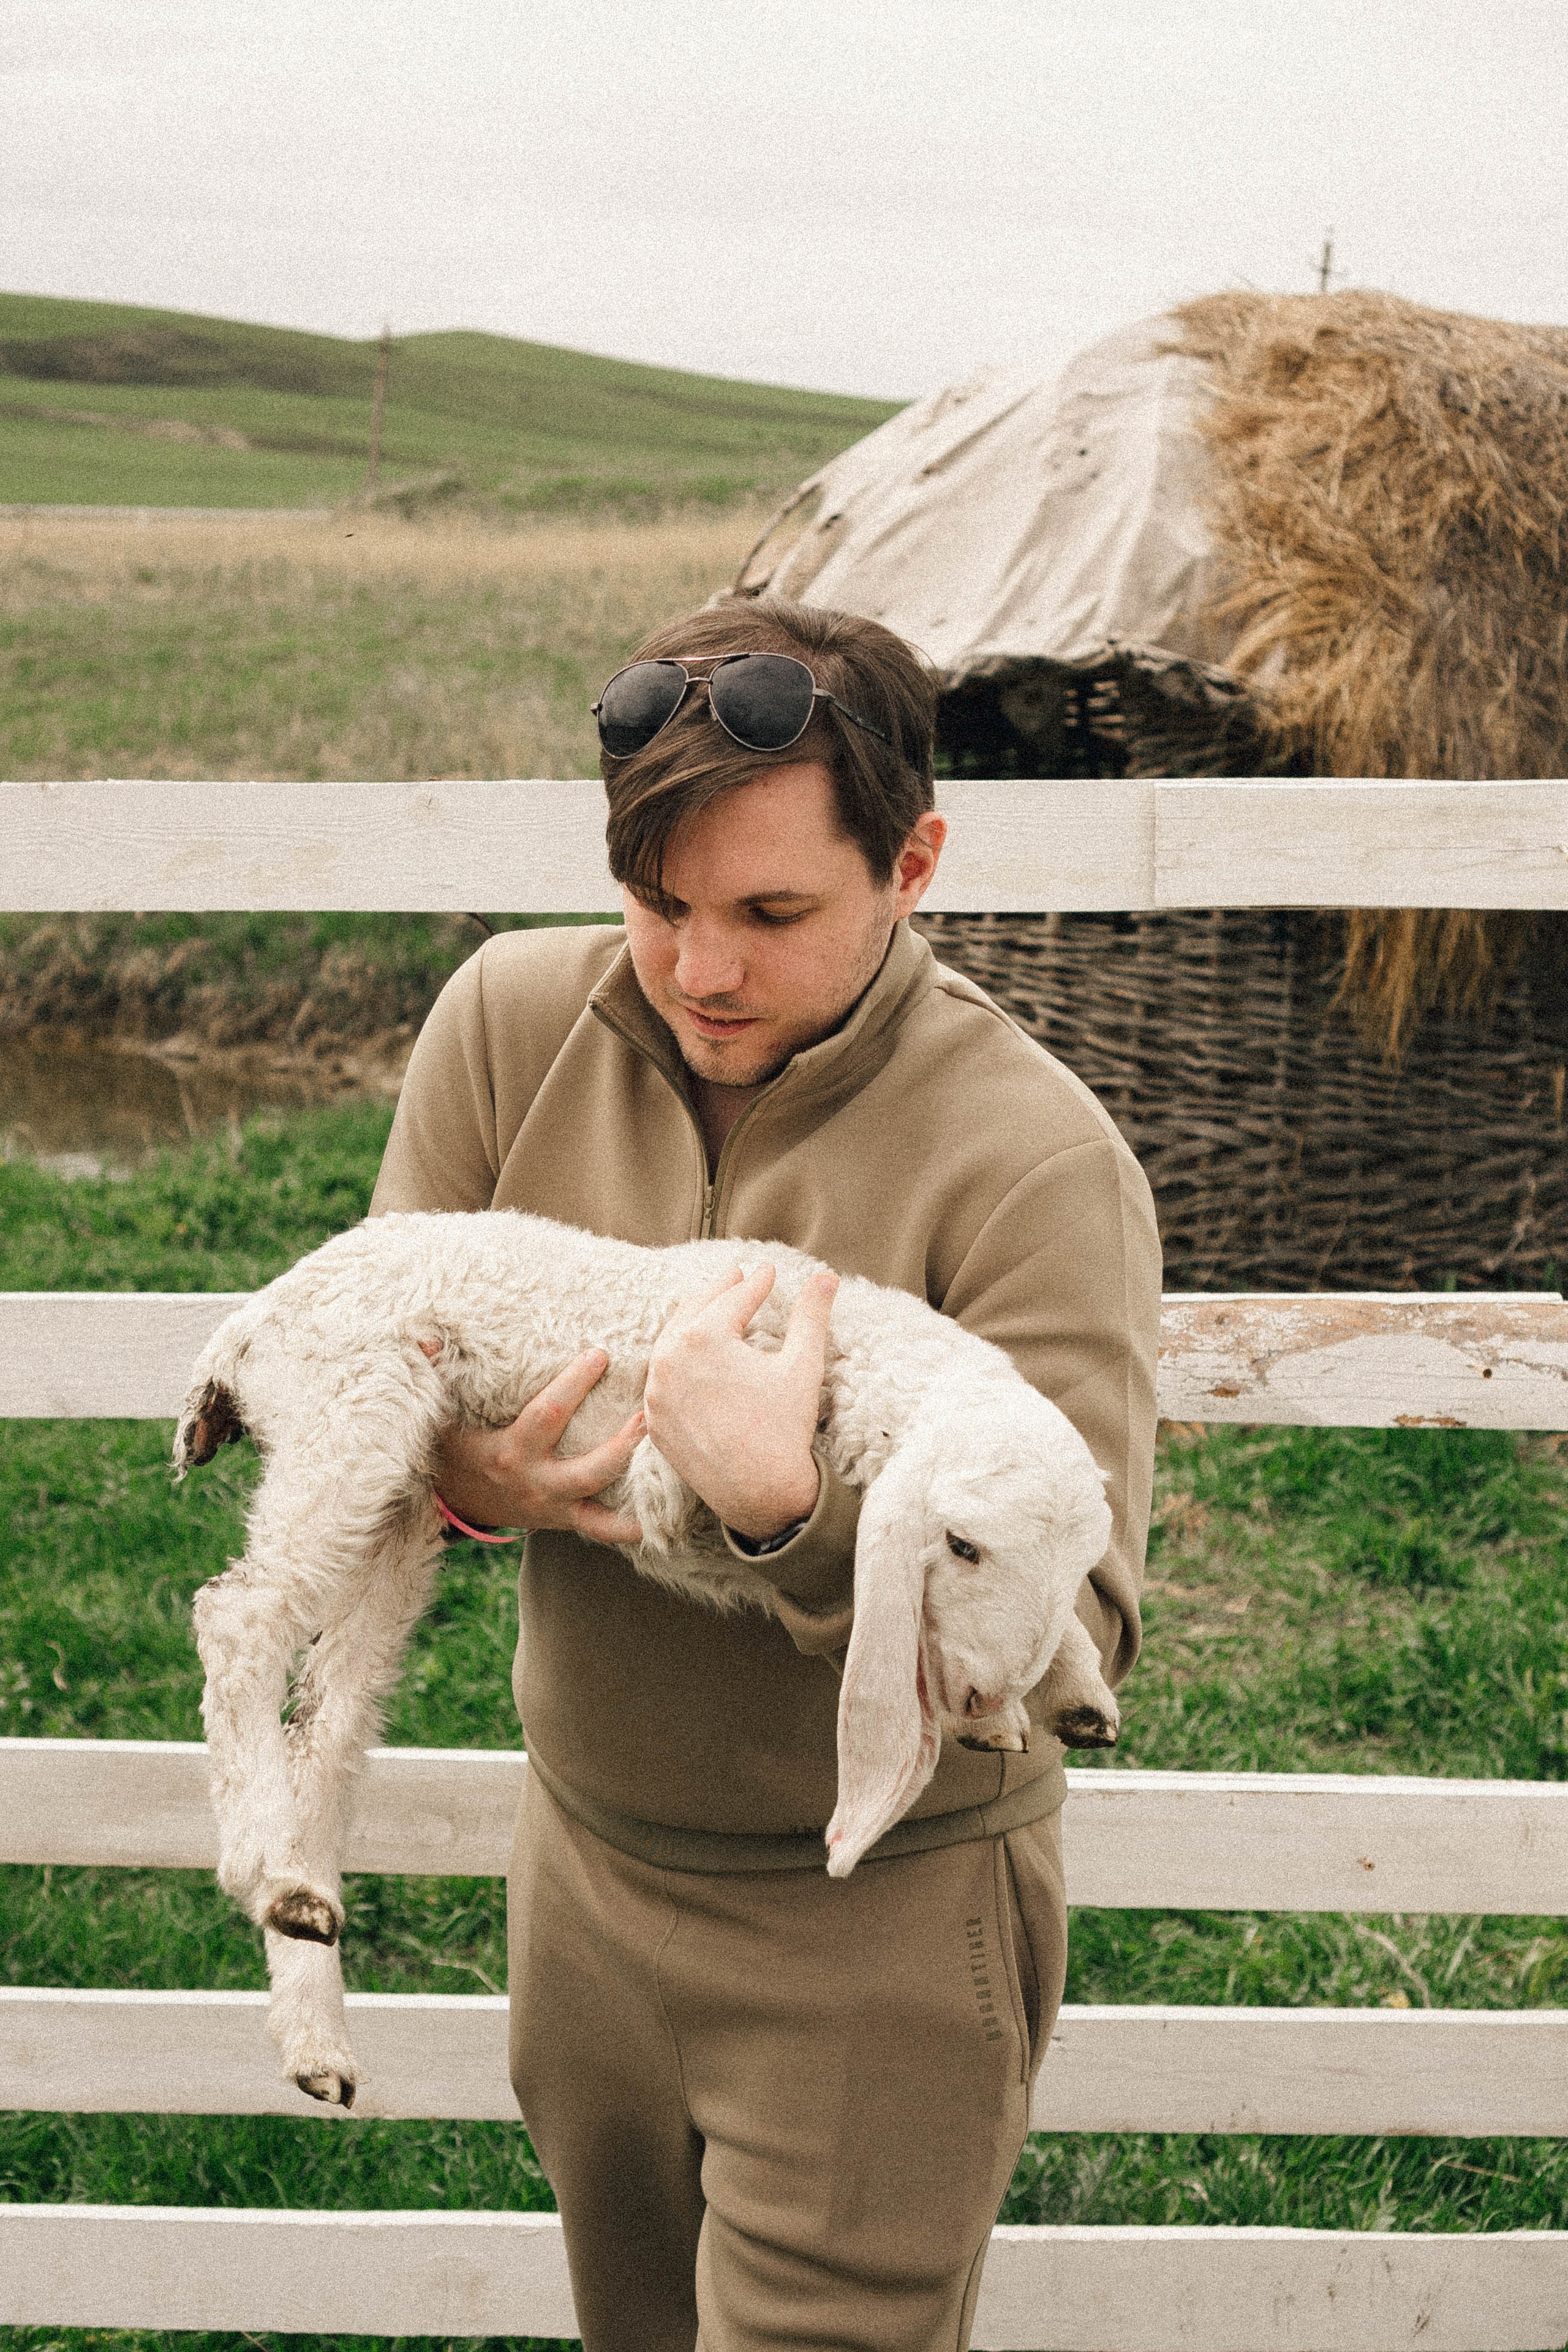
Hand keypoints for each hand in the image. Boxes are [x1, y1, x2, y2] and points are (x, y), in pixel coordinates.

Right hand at [431, 1348, 644, 1546]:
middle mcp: (537, 1485)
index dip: (574, 1385)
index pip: (549, 1415)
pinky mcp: (563, 1522)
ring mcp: (552, 1509)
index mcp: (510, 1453)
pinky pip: (601, 1530)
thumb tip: (423, 1337)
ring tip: (673, 1463)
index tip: (600, 1354)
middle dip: (625, 1444)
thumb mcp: (436, 1415)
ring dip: (638, 1488)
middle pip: (591, 1470)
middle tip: (653, 1412)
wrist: (449, 1504)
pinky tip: (664, 1519)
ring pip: (602, 1509)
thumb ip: (433, 1375)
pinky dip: (630, 1528)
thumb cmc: (450, 1448)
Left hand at [642, 1264, 837, 1541]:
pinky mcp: (654, 1421)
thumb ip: (812, 1316)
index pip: (734, 1299)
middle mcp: (670, 1360)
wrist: (761, 1493)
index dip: (757, 1282)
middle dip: (719, 1290)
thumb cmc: (784, 1428)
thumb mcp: (802, 1365)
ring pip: (671, 1342)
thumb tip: (827, 1276)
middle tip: (737, 1275)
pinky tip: (689, 1355)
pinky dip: (675, 1360)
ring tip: (711, 1306)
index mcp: (703, 1338)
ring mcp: (657, 1393)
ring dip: (692, 1320)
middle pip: (695, 1312)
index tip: (769, 1270)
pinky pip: (661, 1379)